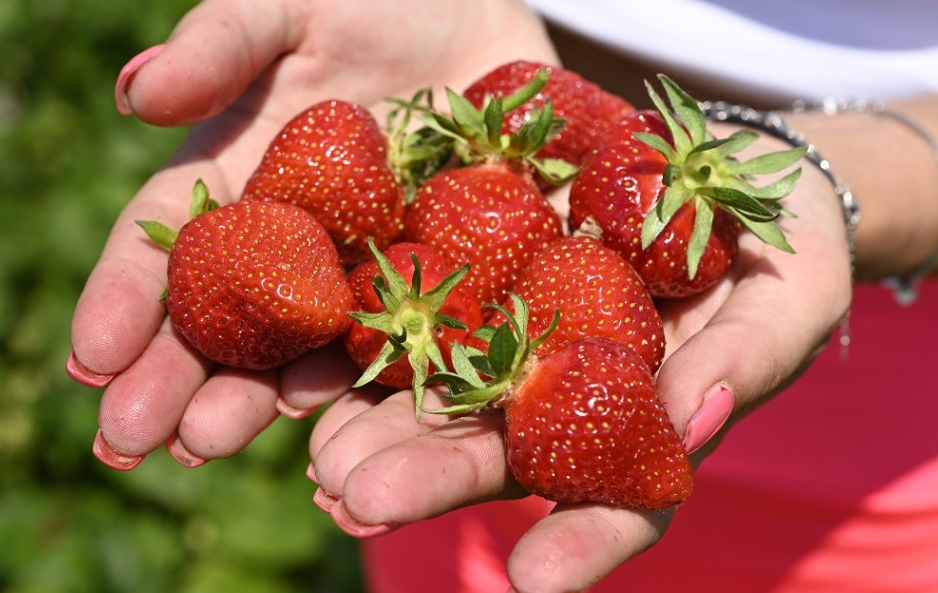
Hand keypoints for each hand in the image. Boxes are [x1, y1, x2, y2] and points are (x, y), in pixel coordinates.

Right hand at [67, 0, 558, 467]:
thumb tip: (137, 94)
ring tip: (204, 442)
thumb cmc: (382, 3)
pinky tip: (331, 426)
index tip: (92, 359)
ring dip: (252, 399)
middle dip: (177, 375)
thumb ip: (223, 43)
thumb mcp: (292, 6)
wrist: (486, 32)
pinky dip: (369, 389)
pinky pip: (408, 347)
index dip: (128, 300)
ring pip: (303, 348)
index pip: (173, 246)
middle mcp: (296, 243)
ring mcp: (367, 273)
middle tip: (130, 438)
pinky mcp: (443, 288)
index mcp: (244, 178)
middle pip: (228, 316)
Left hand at [308, 151, 852, 591]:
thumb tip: (691, 419)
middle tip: (362, 500)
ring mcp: (523, 334)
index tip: (532, 582)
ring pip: (448, 394)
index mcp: (646, 419)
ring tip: (322, 457)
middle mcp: (572, 394)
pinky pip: (429, 306)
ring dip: (381, 428)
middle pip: (503, 452)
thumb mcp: (790, 296)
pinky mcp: (488, 269)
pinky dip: (376, 340)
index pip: (618, 498)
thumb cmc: (781, 245)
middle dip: (435, 479)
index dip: (582, 541)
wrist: (728, 169)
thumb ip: (745, 359)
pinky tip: (321, 367)